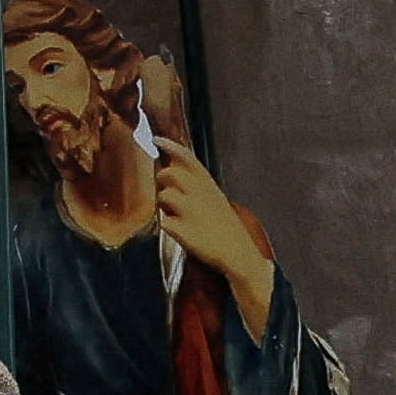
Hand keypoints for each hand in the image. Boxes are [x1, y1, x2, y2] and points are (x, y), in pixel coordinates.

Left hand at [155, 150, 278, 318]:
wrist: (239, 255)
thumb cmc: (226, 227)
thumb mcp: (216, 199)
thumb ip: (198, 184)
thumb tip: (173, 167)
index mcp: (209, 186)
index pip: (188, 158)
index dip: (171, 146)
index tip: (155, 139)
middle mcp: (200, 194)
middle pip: (169, 173)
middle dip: (163, 181)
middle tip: (168, 194)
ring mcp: (192, 212)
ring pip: (164, 196)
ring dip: (164, 206)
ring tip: (175, 216)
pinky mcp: (184, 231)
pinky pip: (164, 222)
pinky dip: (168, 227)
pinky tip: (180, 233)